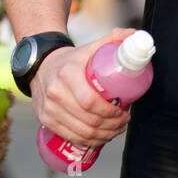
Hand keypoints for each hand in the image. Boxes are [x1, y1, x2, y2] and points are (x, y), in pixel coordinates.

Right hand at [32, 27, 137, 146]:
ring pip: (81, 132)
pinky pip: (70, 136)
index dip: (110, 112)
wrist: (41, 65)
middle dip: (111, 126)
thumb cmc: (72, 59)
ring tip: (115, 130)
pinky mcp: (45, 119)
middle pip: (88, 120)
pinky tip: (100, 137)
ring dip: (103, 136)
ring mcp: (48, 108)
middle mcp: (54, 92)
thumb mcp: (91, 47)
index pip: (90, 101)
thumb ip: (113, 39)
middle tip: (123, 122)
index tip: (124, 112)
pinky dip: (88, 141)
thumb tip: (135, 36)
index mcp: (67, 73)